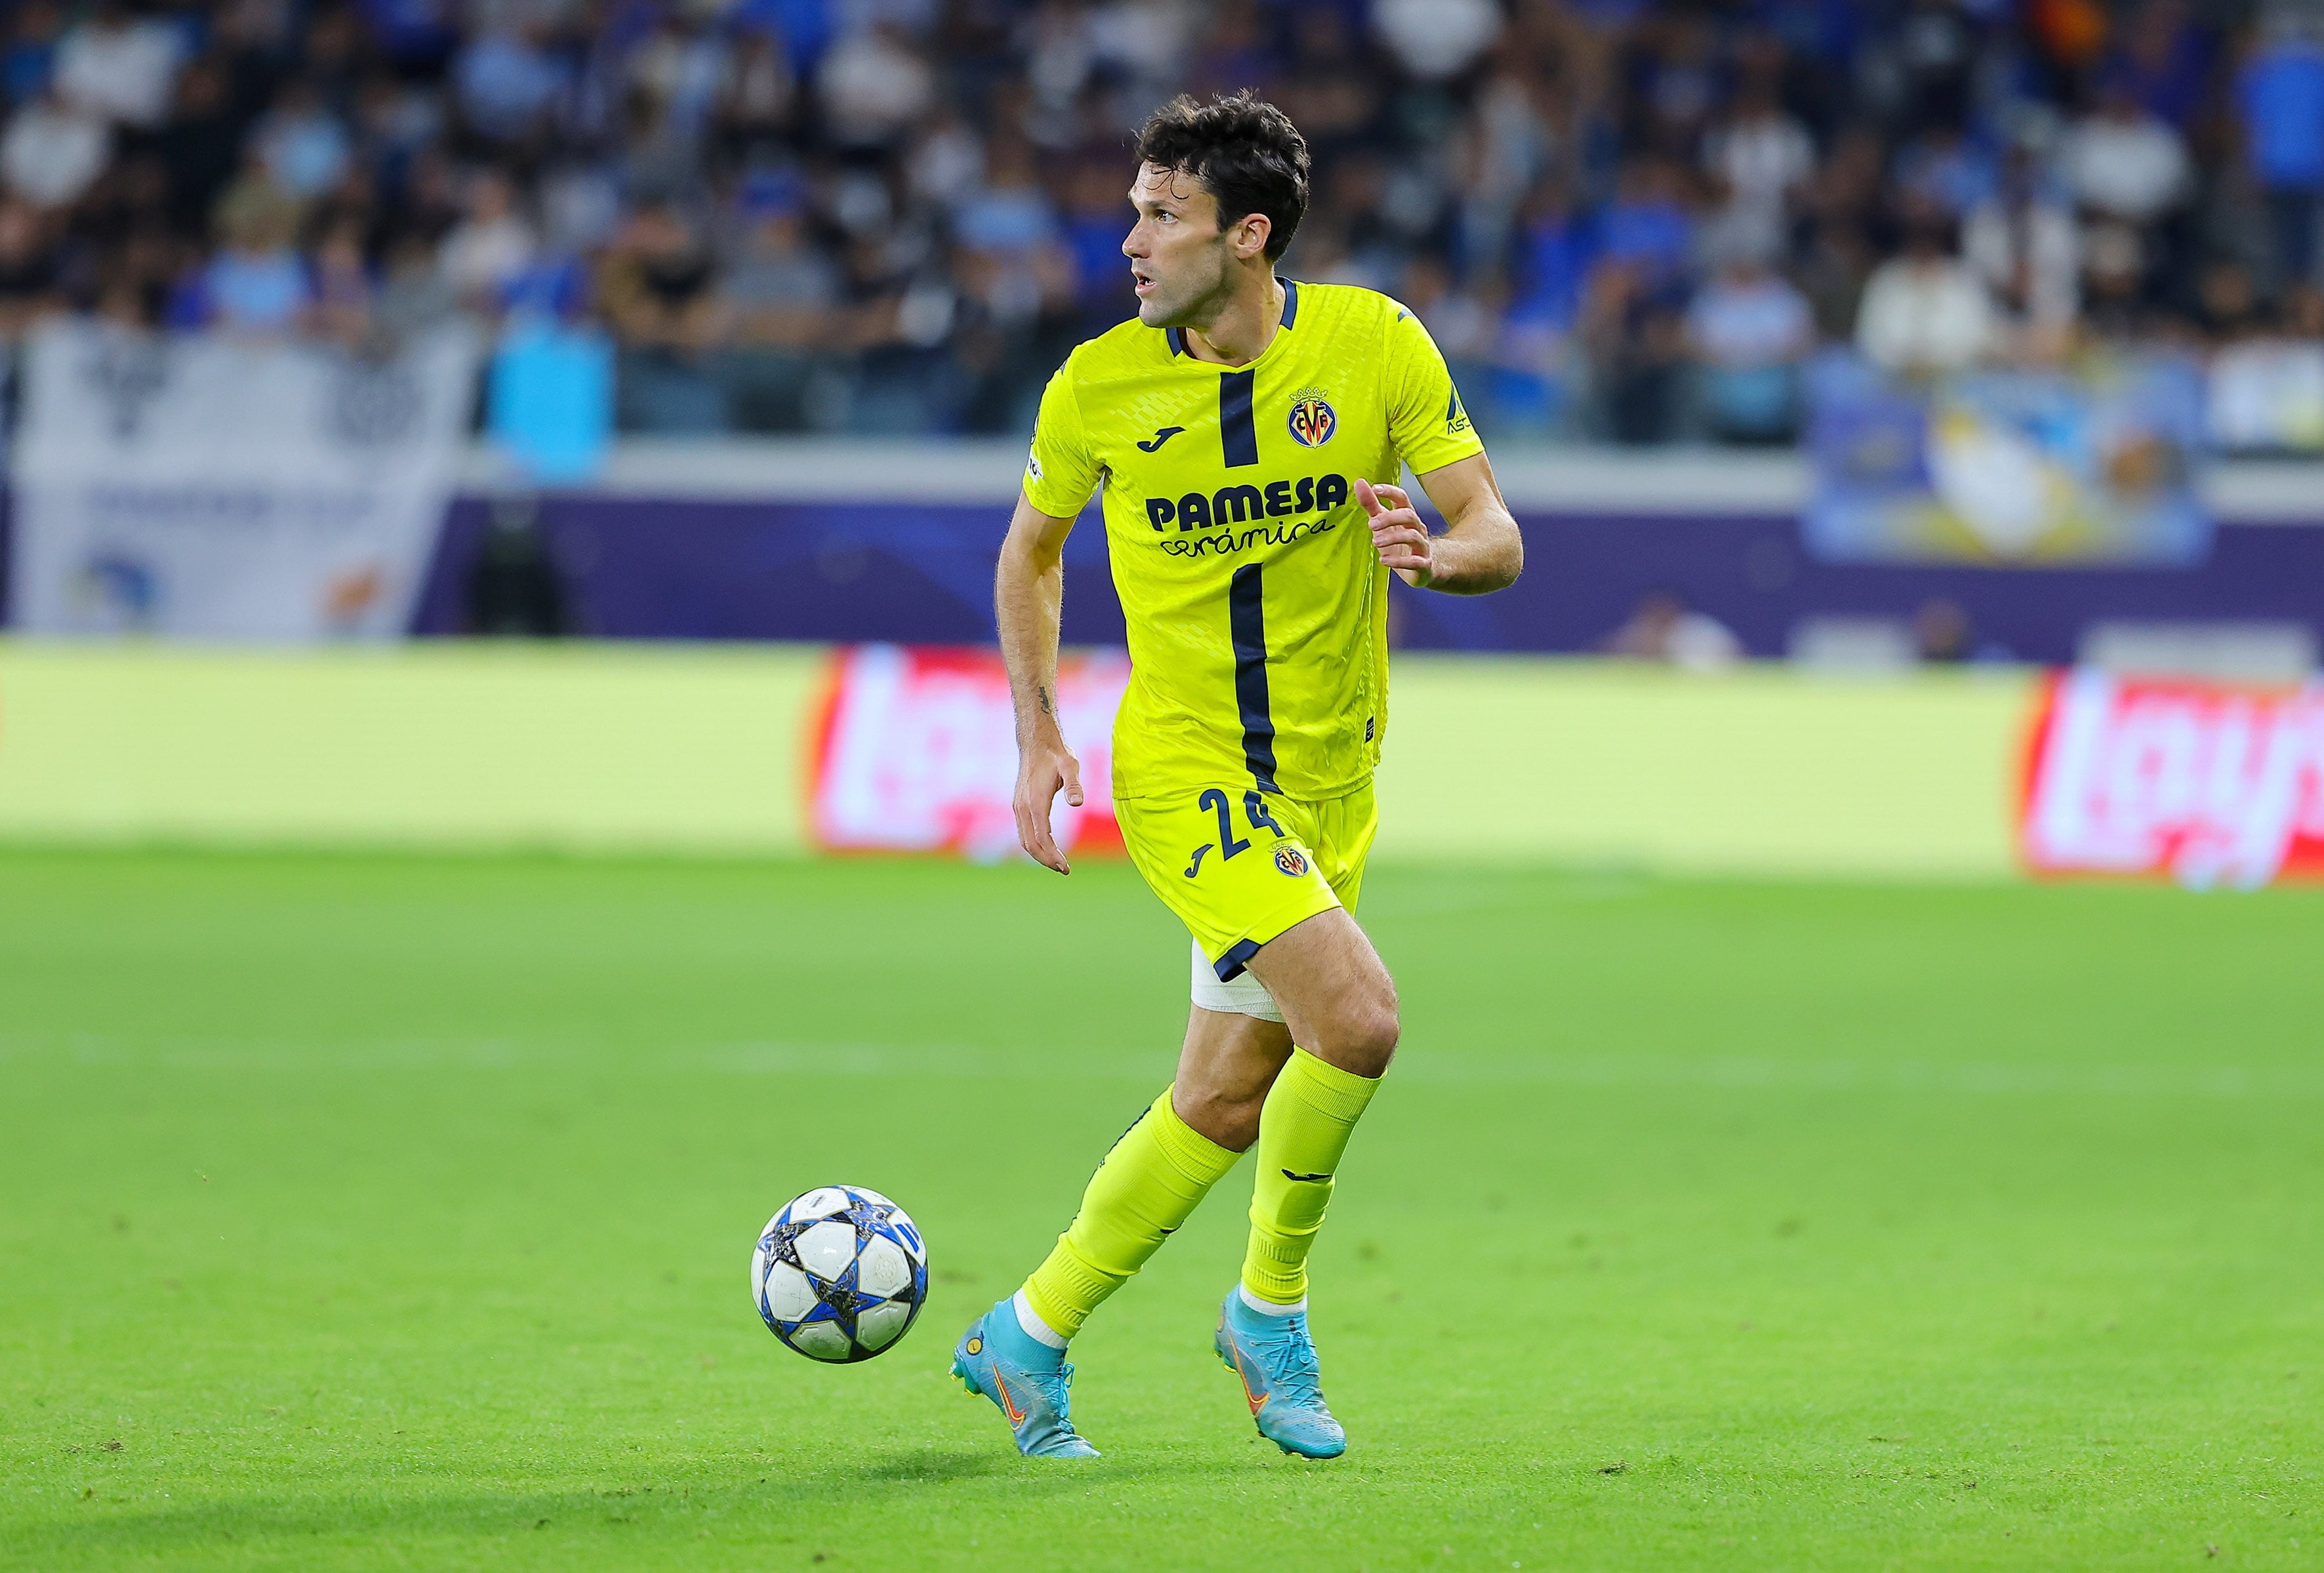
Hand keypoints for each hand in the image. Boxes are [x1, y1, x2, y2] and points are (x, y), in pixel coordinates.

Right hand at [1012, 734, 1084, 873]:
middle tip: (1064, 870)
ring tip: (1057, 863)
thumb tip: (1078, 803)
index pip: (1042, 837)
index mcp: (1035, 802)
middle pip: (1031, 844)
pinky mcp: (1019, 805)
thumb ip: (1073, 785)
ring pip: (1024, 840)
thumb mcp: (1070, 765)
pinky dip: (1034, 844)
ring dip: (1039, 854)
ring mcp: (1018, 806)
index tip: (1065, 867)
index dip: (1053, 855)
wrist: (1036, 741)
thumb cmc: (1056, 753)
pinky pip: (1024, 832)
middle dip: (1046, 860)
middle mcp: (1023, 807)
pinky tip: (1047, 848)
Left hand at [1359, 478, 1431, 586]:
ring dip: (1392, 538)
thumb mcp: (1382, 522)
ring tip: (1375, 541)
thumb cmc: (1398, 542)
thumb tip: (1359, 482)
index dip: (1390, 492)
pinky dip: (1398, 561)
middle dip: (1389, 518)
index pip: (1402, 498)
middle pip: (1409, 515)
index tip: (1375, 489)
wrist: (1421, 568)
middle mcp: (1417, 528)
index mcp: (1406, 515)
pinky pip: (1415, 561)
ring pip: (1413, 537)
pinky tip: (1384, 560)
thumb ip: (1371, 504)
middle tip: (1371, 524)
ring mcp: (1422, 546)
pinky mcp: (1423, 564)